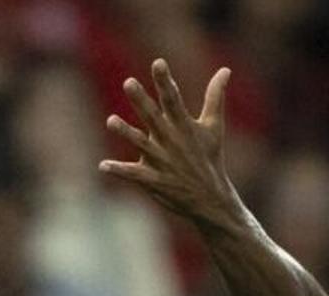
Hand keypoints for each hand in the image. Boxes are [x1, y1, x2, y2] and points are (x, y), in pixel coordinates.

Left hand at [99, 59, 245, 231]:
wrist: (211, 199)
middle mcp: (171, 140)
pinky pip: (134, 174)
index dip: (165, 81)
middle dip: (141, 101)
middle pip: (153, 117)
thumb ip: (215, 96)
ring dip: (126, 132)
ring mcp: (162, 160)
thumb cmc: (210, 158)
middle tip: (128, 82)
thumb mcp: (214, 126)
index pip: (173, 99)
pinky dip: (119, 171)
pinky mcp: (154, 180)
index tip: (158, 63)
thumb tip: (225, 69)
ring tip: (111, 121)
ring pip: (141, 144)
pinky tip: (103, 166)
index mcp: (184, 125)